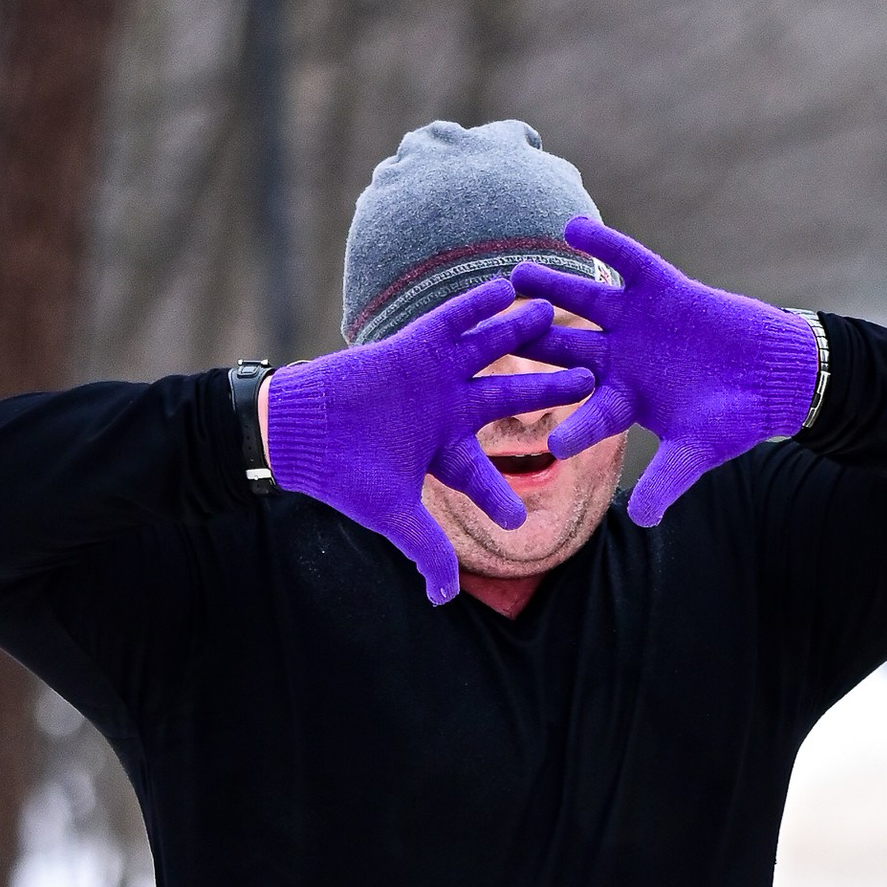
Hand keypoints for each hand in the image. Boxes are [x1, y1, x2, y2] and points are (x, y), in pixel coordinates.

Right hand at [259, 287, 595, 601]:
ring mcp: (431, 377)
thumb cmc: (343, 475)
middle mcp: (445, 410)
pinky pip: (451, 321)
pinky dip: (476, 305)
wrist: (298, 431)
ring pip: (487, 351)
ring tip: (555, 313)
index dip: (503, 493)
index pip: (483, 474)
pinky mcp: (412, 348)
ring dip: (519, 333)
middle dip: (547, 391)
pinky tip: (506, 287)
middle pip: (507, 398)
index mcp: (443, 452)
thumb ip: (425, 549)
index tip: (524, 516)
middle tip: (588, 381)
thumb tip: (444, 598)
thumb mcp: (393, 515)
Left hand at [509, 219, 819, 526]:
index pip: (589, 414)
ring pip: (584, 303)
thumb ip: (667, 480)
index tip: (550, 442)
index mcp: (623, 401)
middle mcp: (619, 359)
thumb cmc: (736, 419)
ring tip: (517, 274)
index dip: (573, 427)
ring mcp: (636, 322)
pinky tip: (573, 228)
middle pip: (566, 350)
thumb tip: (641, 519)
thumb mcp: (699, 450)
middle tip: (493, 336)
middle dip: (533, 343)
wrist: (773, 373)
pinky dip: (603, 246)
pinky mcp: (661, 288)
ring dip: (552, 287)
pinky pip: (626, 262)